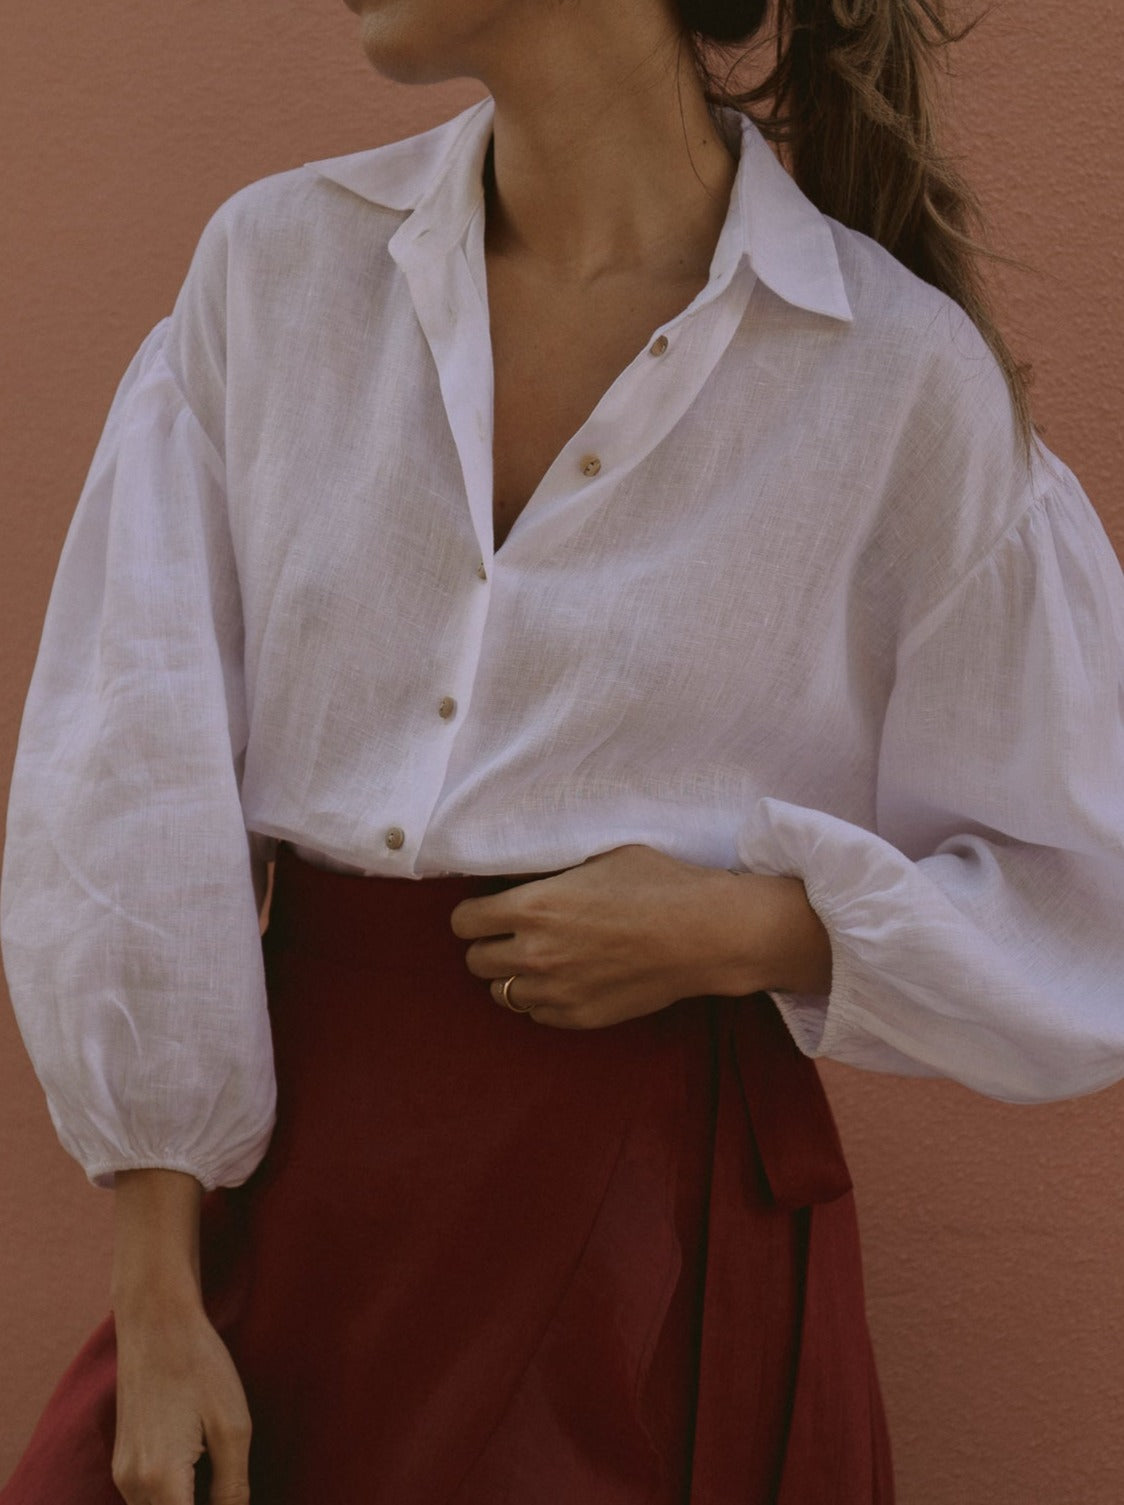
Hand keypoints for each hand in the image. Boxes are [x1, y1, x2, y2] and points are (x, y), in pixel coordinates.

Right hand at [111, 1292, 251, 1504]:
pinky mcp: (122, 1462)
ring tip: (218, 1486)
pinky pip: (144, 1501)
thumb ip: (233, 1488)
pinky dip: (171, 1501)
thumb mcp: (232, 1427)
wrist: (157, 1323)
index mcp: (161, 1481)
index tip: (233, 1501)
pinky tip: (199, 1478)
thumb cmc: (201, 1367)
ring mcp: (123, 1474)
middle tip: (228, 1489)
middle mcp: (132, 1485)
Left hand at [449, 842, 763, 1028]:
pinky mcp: (580, 1017)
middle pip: (475, 961)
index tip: (487, 911)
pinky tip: (565, 980)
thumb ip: (552, 873)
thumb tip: (522, 878)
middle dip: (489, 945)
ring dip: (513, 975)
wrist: (706, 933)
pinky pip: (536, 1015)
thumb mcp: (598, 857)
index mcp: (534, 906)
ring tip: (538, 960)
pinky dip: (542, 1000)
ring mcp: (557, 991)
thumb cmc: (659, 883)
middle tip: (512, 935)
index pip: (463, 923)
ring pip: (502, 993)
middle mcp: (536, 952)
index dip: (473, 915)